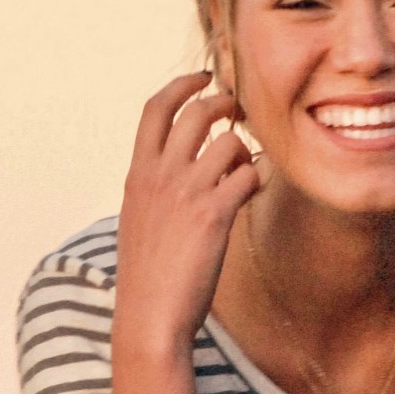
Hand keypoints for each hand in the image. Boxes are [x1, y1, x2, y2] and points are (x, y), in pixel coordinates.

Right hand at [114, 72, 261, 355]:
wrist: (149, 315)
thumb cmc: (147, 277)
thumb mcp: (138, 221)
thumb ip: (153, 190)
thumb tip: (174, 171)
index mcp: (138, 175)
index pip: (154, 109)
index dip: (181, 85)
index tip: (202, 78)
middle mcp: (159, 176)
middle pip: (196, 111)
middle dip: (223, 102)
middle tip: (239, 111)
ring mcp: (186, 193)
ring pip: (229, 141)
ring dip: (244, 150)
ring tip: (243, 170)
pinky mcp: (213, 214)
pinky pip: (248, 174)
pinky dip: (257, 177)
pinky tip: (254, 191)